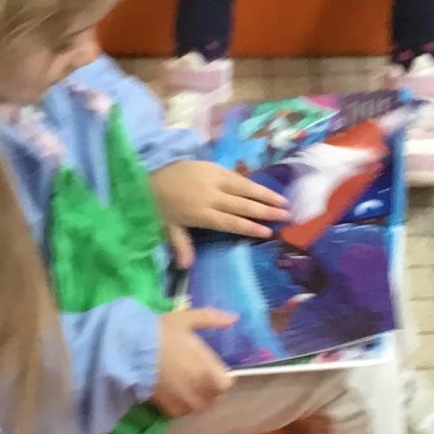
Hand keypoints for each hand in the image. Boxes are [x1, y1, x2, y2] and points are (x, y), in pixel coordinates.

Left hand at [152, 160, 288, 266]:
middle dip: (265, 211)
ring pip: (244, 188)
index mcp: (201, 213)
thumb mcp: (168, 228)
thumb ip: (181, 245)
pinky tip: (264, 188)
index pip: (230, 222)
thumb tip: (186, 267)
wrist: (147, 173)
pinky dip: (251, 183)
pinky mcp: (213, 167)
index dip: (249, 227)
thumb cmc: (159, 205)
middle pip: (242, 205)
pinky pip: (236, 176)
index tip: (267, 232)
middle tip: (285, 216)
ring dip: (265, 195)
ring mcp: (213, 179)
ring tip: (283, 201)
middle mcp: (211, 196)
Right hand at [154, 307, 235, 415]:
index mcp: (207, 370)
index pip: (226, 384)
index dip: (220, 376)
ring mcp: (183, 401)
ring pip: (200, 407)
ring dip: (198, 398)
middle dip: (210, 387)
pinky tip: (175, 393)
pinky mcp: (168, 408)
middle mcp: (199, 389)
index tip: (212, 368)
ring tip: (187, 386)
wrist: (130, 350)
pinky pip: (182, 412)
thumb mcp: (187, 319)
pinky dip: (182, 405)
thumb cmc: (161, 333)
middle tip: (198, 375)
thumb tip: (235, 318)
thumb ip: (213, 319)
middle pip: (215, 397)